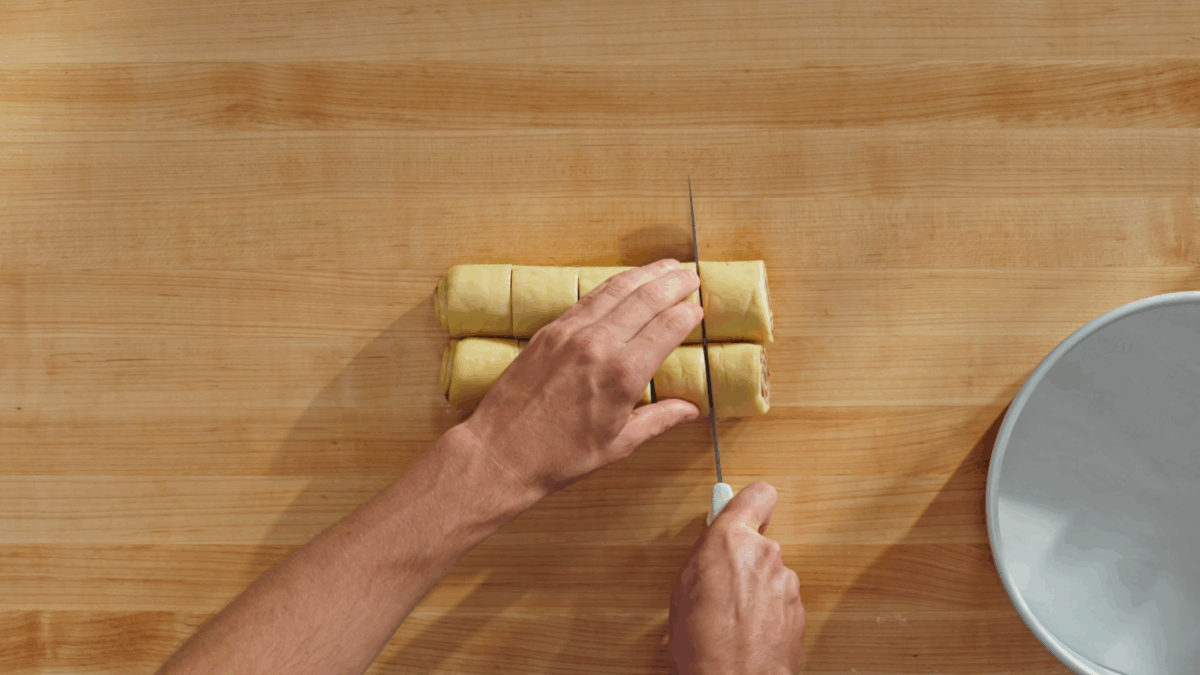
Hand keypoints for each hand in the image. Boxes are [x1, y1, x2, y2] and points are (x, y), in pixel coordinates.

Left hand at [463, 259, 703, 494]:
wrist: (502, 452)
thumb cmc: (560, 456)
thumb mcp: (618, 444)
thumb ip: (658, 420)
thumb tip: (690, 410)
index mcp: (623, 375)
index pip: (667, 328)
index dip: (687, 313)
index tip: (698, 307)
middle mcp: (599, 345)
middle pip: (646, 300)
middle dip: (673, 283)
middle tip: (692, 274)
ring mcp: (571, 333)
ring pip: (617, 290)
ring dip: (645, 274)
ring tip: (666, 265)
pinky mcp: (550, 331)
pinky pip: (588, 298)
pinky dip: (612, 285)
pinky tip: (625, 280)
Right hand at [669, 482, 805, 674]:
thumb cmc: (702, 642)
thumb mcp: (684, 587)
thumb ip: (707, 555)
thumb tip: (715, 546)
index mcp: (732, 540)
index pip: (758, 495)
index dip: (751, 503)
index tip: (744, 510)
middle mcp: (765, 554)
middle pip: (760, 542)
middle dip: (745, 560)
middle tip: (723, 584)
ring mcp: (786, 582)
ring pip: (770, 574)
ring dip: (757, 589)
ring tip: (733, 616)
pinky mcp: (799, 609)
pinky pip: (780, 600)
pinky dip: (768, 612)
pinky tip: (749, 631)